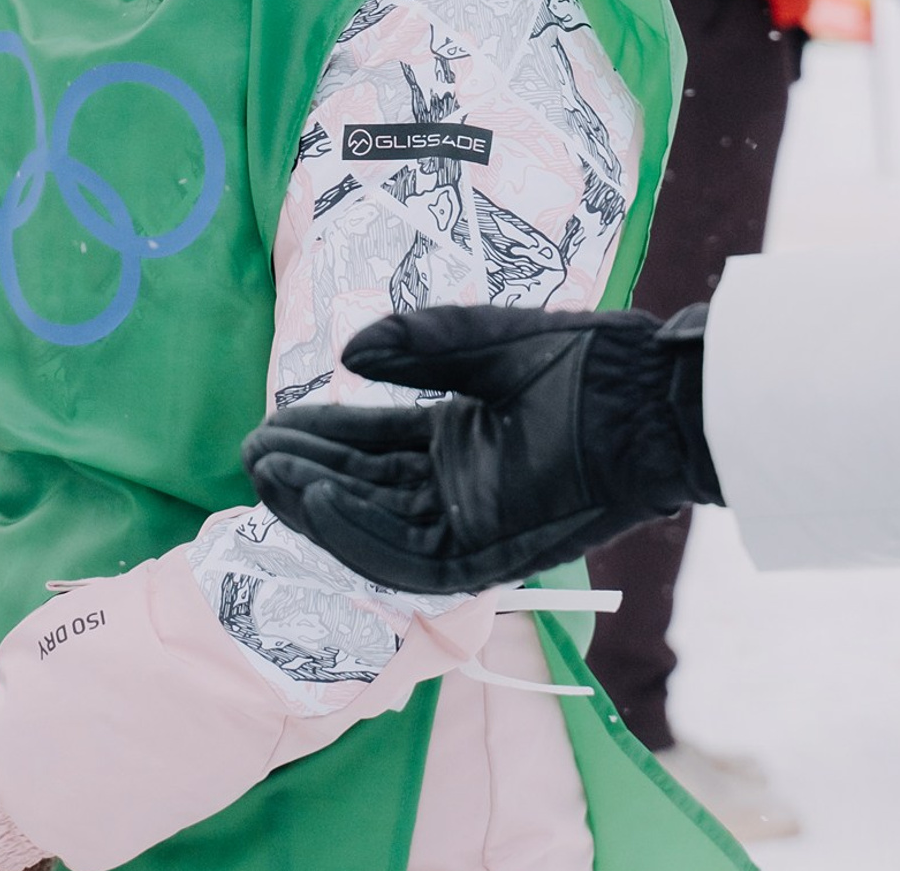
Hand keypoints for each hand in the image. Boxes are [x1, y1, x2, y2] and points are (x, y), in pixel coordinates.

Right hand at [242, 302, 720, 595]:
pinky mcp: (495, 556)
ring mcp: (476, 525)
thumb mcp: (483, 340)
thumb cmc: (583, 361)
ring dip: (320, 505)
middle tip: (250, 453)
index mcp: (458, 440)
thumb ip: (416, 343)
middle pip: (363, 489)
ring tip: (268, 475)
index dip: (320, 436)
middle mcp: (460, 487)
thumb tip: (345, 353)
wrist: (648, 398)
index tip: (270, 424)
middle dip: (305, 472)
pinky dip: (362, 536)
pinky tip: (319, 501)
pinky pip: (414, 560)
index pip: (370, 445)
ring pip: (377, 528)